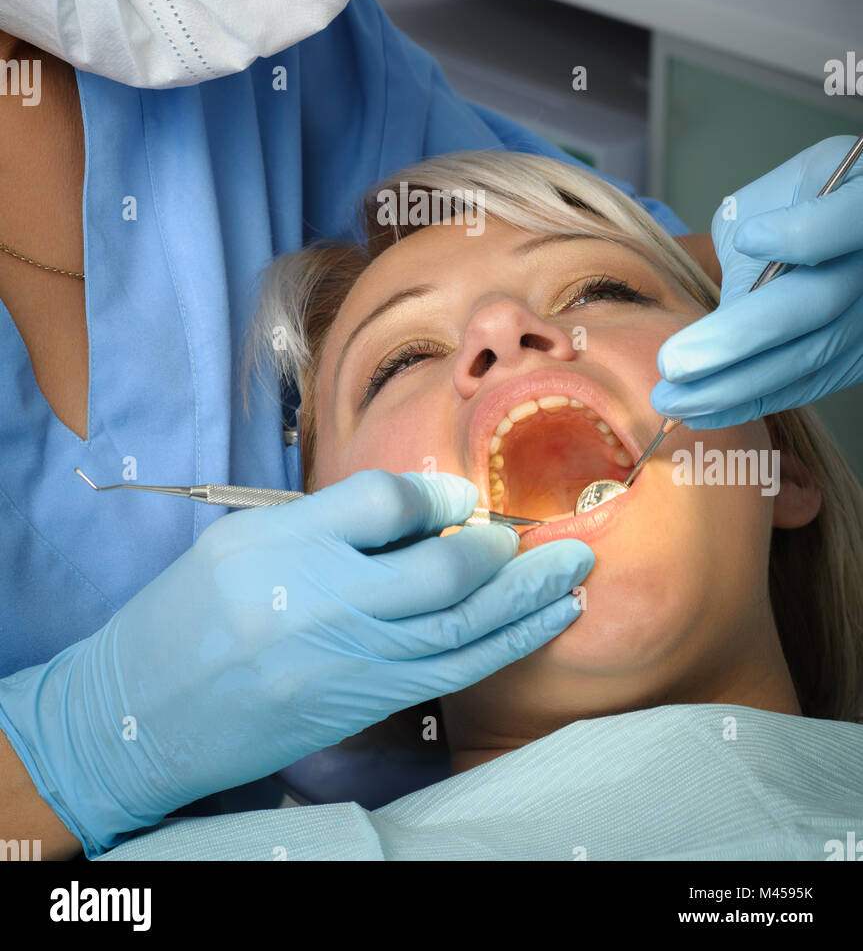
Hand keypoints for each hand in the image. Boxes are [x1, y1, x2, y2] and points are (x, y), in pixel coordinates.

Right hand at [0, 470, 592, 854]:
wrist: (138, 718)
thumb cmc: (188, 614)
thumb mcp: (242, 536)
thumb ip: (331, 516)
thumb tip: (426, 507)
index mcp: (279, 547)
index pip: (383, 503)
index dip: (435, 493)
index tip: (461, 499)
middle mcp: (317, 608)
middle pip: (441, 575)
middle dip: (510, 554)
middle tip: (556, 535)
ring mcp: (341, 668)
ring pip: (458, 633)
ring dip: (528, 603)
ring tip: (576, 576)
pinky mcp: (355, 709)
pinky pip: (444, 676)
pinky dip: (501, 647)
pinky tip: (536, 626)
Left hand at [651, 136, 862, 428]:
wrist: (828, 219)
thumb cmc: (788, 202)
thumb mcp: (767, 200)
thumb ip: (750, 246)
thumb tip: (719, 316)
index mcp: (861, 205)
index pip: (844, 222)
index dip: (801, 234)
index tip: (748, 238)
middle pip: (818, 304)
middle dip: (737, 341)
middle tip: (673, 365)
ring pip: (812, 356)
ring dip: (736, 385)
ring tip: (674, 401)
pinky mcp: (861, 353)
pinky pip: (812, 382)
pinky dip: (755, 398)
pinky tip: (706, 411)